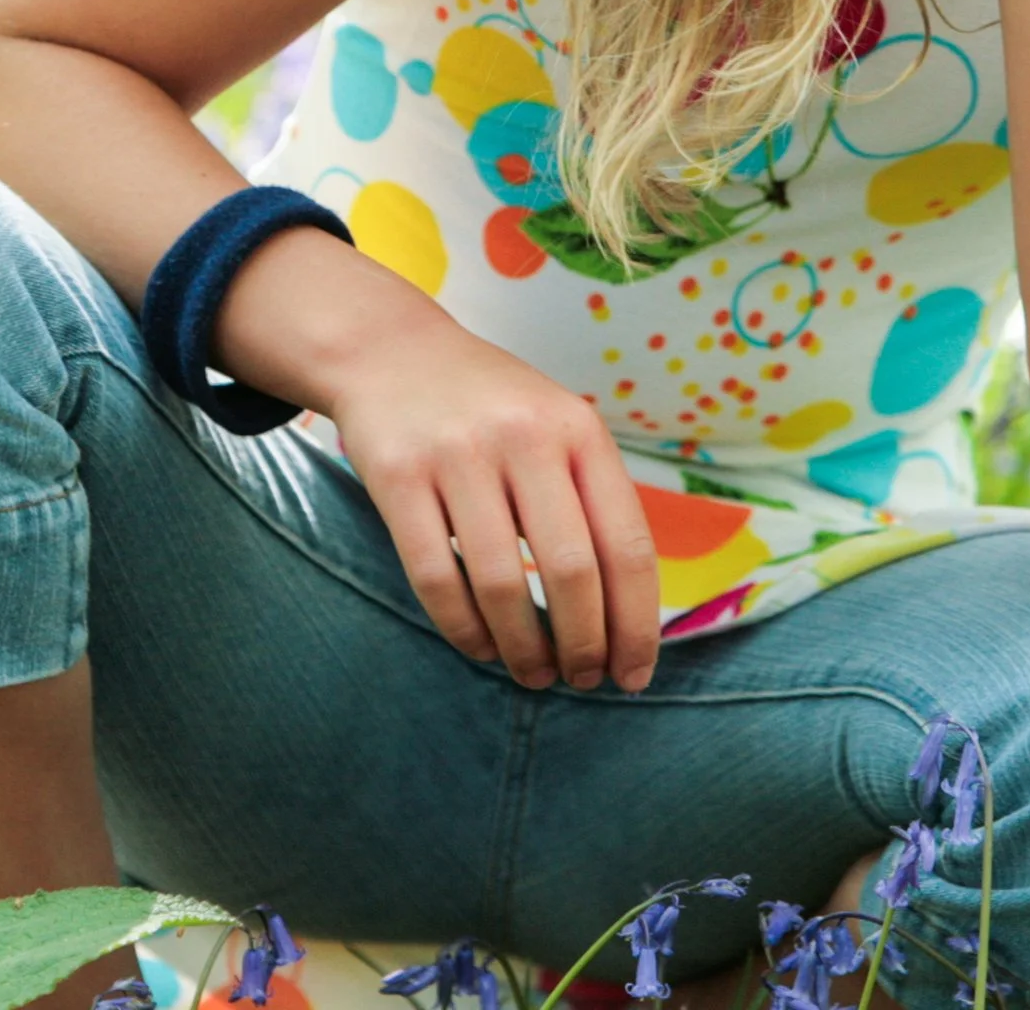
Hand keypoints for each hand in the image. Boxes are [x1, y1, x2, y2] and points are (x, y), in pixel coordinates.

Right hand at [318, 295, 663, 692]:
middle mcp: (525, 437)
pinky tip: (483, 648)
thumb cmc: (492, 406)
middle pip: (572, 571)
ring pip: (503, 583)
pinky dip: (465, 629)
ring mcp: (458, 455)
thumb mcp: (558, 426)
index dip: (637, 621)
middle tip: (584, 680)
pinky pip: (436, 577)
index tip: (635, 673)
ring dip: (525, 649)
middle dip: (585, 645)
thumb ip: (592, 498)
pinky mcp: (398, 476)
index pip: (627, 543)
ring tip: (535, 675)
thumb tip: (627, 613)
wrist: (392, 350)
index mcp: (579, 430)